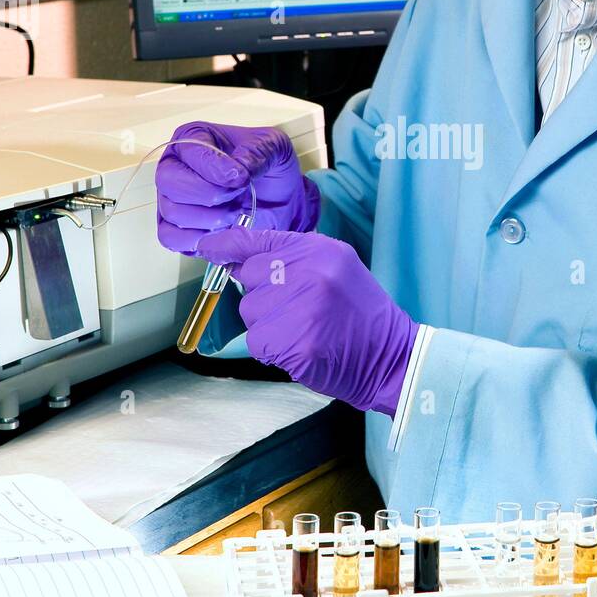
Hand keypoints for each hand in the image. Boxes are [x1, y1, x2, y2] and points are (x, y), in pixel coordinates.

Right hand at [156, 121, 319, 254]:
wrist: (280, 200)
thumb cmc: (270, 168)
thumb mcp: (274, 147)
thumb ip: (256, 152)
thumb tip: (234, 171)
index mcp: (194, 138)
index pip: (188, 151)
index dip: (214, 168)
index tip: (241, 177)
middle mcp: (175, 166)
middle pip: (170, 182)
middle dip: (210, 194)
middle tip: (238, 195)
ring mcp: (171, 198)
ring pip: (172, 212)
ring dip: (210, 218)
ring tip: (235, 213)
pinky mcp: (175, 228)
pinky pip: (171, 238)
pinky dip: (197, 239)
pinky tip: (221, 232)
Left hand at [197, 227, 418, 416]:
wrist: (390, 357)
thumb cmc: (359, 314)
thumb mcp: (335, 267)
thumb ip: (292, 258)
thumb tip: (238, 260)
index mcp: (319, 250)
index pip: (257, 240)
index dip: (226, 244)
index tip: (207, 246)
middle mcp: (309, 273)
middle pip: (249, 276)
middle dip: (262, 294)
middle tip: (296, 307)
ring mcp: (300, 308)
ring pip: (249, 311)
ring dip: (267, 324)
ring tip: (303, 328)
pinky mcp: (293, 343)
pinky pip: (257, 341)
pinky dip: (272, 348)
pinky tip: (301, 346)